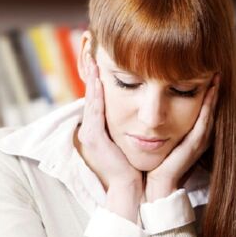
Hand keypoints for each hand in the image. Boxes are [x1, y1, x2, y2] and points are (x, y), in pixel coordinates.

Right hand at [77, 59, 142, 219]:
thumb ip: (134, 121)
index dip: (99, 75)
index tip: (102, 55)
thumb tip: (145, 102)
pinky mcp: (93, 139)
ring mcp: (90, 133)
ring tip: (93, 59)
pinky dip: (94, 95)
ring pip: (90, 98)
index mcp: (101, 127)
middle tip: (91, 48)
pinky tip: (98, 81)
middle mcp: (92, 128)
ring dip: (91, 78)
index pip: (99, 95)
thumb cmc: (137, 164)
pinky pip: (93, 112)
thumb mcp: (133, 137)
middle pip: (91, 93)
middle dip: (91, 70)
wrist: (133, 188)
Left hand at [146, 75, 218, 201]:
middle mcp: (199, 136)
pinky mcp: (195, 145)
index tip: (206, 74)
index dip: (206, 93)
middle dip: (213, 90)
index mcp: (192, 134)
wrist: (156, 185)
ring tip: (215, 77)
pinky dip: (208, 107)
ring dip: (214, 95)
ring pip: (210, 112)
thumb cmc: (156, 162)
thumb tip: (153, 110)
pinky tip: (210, 93)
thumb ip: (164, 126)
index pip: (202, 109)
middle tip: (215, 70)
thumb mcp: (162, 139)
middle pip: (210, 108)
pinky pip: (204, 122)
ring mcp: (199, 141)